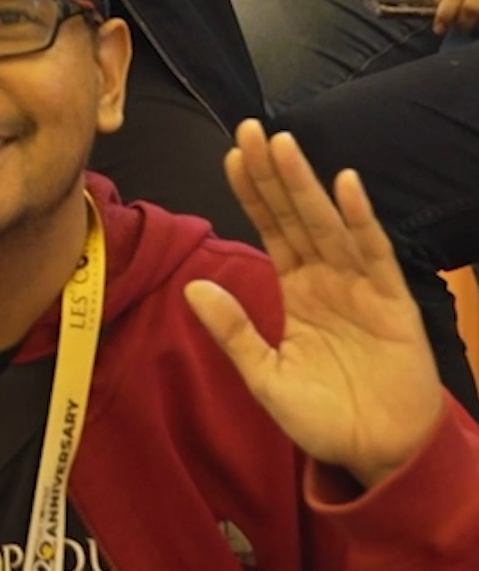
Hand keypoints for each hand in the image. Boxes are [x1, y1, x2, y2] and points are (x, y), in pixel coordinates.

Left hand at [185, 121, 443, 489]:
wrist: (381, 454)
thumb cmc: (324, 416)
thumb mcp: (266, 378)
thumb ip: (234, 332)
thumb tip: (192, 287)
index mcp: (296, 288)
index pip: (270, 228)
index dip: (252, 193)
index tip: (231, 155)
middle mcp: (326, 276)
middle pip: (294, 214)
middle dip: (272, 173)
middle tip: (249, 130)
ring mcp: (360, 283)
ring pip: (327, 224)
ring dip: (306, 184)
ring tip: (284, 145)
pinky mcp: (392, 300)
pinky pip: (374, 252)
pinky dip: (361, 218)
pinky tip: (346, 184)